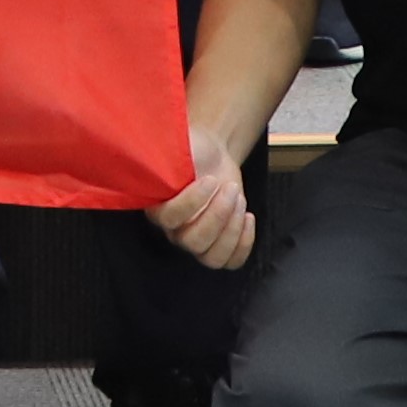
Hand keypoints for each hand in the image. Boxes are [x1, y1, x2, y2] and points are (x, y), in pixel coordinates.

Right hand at [152, 143, 258, 271]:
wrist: (213, 156)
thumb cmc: (194, 150)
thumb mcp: (177, 145)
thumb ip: (165, 153)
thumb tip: (159, 154)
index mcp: (158, 208)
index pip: (170, 219)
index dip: (192, 203)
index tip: (210, 180)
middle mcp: (175, 231)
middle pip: (194, 242)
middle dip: (218, 215)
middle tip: (230, 188)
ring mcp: (198, 242)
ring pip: (213, 258)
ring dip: (232, 231)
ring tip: (240, 200)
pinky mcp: (220, 245)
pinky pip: (231, 262)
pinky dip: (244, 244)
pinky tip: (248, 217)